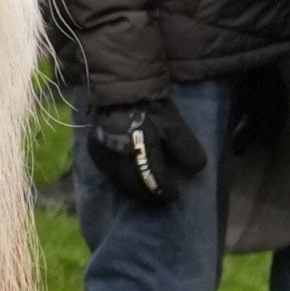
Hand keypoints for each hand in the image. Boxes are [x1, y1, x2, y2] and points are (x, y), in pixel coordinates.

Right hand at [83, 100, 206, 205]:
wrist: (120, 90)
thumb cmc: (150, 108)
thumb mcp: (174, 126)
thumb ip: (186, 149)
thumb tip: (195, 169)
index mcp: (140, 152)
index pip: (154, 179)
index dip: (165, 190)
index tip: (174, 195)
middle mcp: (119, 158)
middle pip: (134, 185)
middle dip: (148, 196)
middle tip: (159, 201)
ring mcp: (103, 155)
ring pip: (119, 182)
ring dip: (133, 191)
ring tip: (144, 195)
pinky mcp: (94, 150)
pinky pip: (107, 172)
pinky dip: (119, 180)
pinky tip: (127, 181)